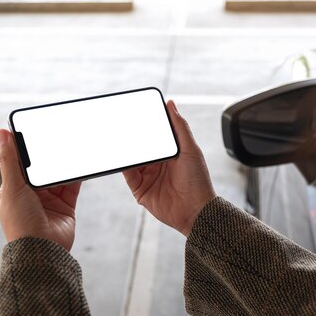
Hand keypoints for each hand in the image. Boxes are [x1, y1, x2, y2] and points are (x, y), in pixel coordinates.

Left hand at [0, 129, 80, 250]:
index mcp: (13, 188)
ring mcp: (49, 199)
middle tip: (56, 134)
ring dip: (63, 163)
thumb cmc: (20, 223)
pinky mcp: (66, 205)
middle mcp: (31, 193)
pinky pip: (72, 186)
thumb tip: (1, 133)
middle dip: (48, 153)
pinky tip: (81, 163)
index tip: (34, 128)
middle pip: (41, 167)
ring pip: (58, 174)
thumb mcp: (12, 188)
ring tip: (71, 146)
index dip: (26, 146)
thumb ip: (9, 160)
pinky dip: (77, 175)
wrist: (43, 251)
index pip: (20, 161)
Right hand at [123, 100, 215, 235]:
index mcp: (171, 152)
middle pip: (141, 146)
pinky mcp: (140, 189)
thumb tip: (171, 104)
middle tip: (121, 122)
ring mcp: (148, 176)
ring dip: (125, 149)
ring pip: (132, 159)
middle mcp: (158, 163)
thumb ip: (180, 126)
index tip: (137, 112)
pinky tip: (120, 155)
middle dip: (132, 136)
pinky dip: (122, 165)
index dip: (146, 124)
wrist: (195, 211)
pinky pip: (127, 174)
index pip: (155, 134)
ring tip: (117, 137)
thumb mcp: (190, 149)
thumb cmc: (198, 181)